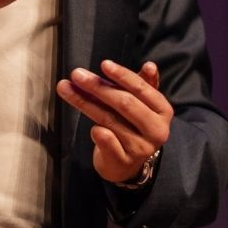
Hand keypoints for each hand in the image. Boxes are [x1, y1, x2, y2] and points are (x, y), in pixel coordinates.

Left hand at [56, 59, 172, 184]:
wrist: (126, 164)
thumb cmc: (132, 126)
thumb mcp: (141, 104)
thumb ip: (143, 84)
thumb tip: (150, 66)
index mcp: (162, 111)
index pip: (142, 89)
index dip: (122, 75)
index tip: (103, 64)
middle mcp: (156, 130)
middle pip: (125, 103)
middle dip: (98, 86)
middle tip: (77, 74)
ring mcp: (140, 147)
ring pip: (109, 120)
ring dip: (84, 102)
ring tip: (65, 88)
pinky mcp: (123, 161)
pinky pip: (108, 142)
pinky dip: (98, 132)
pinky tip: (90, 126)